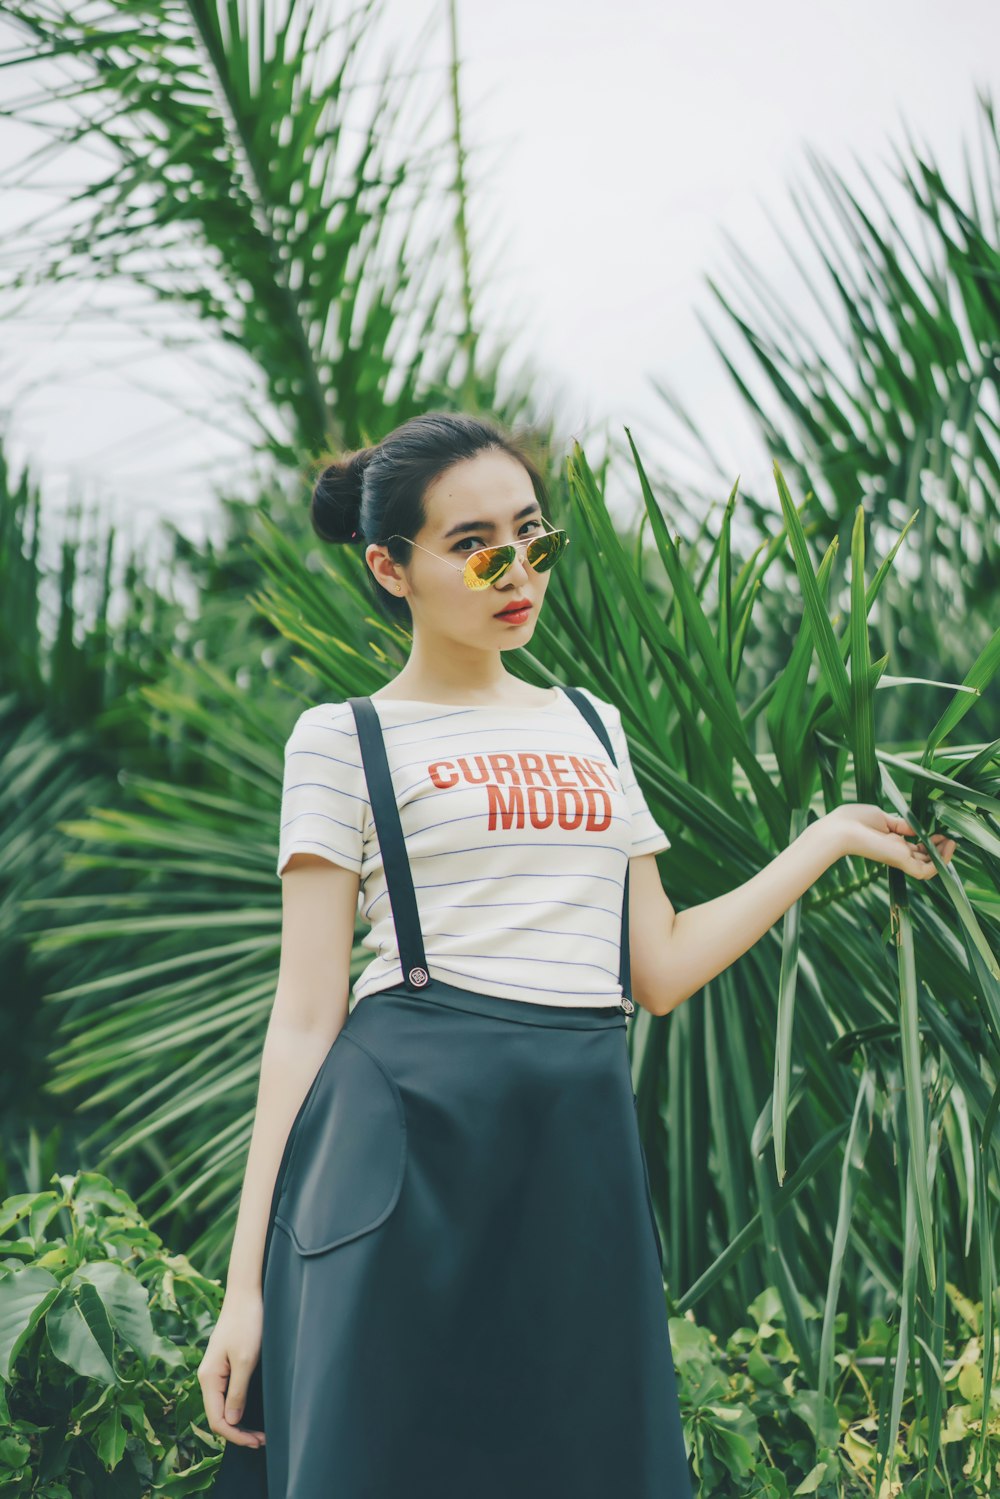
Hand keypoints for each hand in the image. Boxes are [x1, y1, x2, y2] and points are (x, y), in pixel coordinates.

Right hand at [198, 1289, 265, 1448]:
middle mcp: (208, 1377)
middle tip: (262, 1441)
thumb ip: (237, 1392)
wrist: (246, 1293)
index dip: (235, 1436)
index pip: (216, 1420)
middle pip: (218, 1416)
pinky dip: (238, 1409)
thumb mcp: (245, 1360)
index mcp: (208, 1378)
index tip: (257, 1441)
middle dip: (238, 1433)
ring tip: (259, 1433)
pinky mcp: (225, 1365)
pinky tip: (251, 1413)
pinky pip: (228, 1395)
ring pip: (223, 1407)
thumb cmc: (246, 1323)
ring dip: (239, 1423)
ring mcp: (216, 1371)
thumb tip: (231, 1422)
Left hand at [822, 803, 956, 877]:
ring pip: (928, 866)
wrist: (841, 830)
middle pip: (923, 857)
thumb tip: (915, 828)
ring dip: (943, 857)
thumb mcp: (882, 818)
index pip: (915, 847)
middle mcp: (896, 852)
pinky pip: (925, 871)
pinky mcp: (900, 862)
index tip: (939, 834)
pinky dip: (939, 863)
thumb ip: (900, 824)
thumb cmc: (854, 820)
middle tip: (949, 840)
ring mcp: (898, 858)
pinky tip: (946, 849)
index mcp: (890, 841)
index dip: (929, 842)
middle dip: (939, 849)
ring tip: (951, 843)